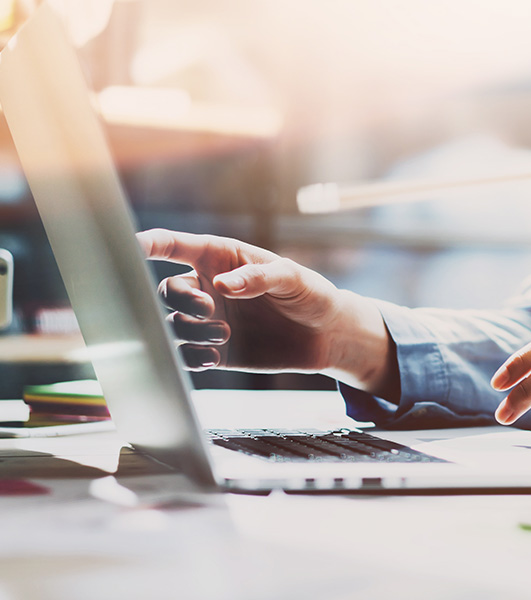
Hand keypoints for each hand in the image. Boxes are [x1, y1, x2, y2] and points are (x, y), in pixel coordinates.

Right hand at [137, 229, 394, 392]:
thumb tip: (222, 285)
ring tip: (224, 335)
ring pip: (173, 324)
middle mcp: (207, 286)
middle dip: (180, 299)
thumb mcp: (292, 278)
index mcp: (220, 258)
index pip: (175, 245)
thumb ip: (258, 277)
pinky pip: (186, 355)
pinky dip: (191, 358)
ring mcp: (209, 319)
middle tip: (208, 308)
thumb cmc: (310, 294)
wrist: (326, 335)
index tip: (129, 246)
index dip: (148, 244)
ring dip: (190, 330)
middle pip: (166, 291)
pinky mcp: (215, 350)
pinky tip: (211, 358)